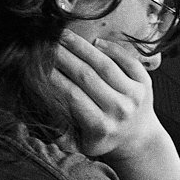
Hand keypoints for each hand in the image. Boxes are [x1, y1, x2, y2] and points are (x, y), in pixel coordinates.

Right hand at [49, 29, 165, 162]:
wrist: (139, 140)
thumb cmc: (102, 139)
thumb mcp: (79, 144)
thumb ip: (59, 132)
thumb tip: (33, 112)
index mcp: (101, 126)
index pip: (72, 95)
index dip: (54, 78)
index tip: (38, 65)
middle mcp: (120, 109)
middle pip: (87, 76)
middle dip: (63, 57)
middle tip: (45, 44)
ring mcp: (135, 95)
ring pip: (104, 65)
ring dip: (82, 47)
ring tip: (63, 35)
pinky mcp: (146, 83)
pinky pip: (128, 60)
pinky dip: (111, 48)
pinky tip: (94, 42)